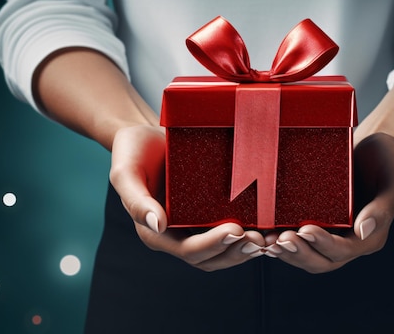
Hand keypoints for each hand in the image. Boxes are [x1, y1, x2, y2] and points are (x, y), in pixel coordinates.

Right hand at [109, 125, 265, 271]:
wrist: (144, 136)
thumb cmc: (131, 152)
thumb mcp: (125, 172)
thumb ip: (136, 200)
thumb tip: (158, 224)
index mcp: (155, 232)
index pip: (188, 250)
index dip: (213, 245)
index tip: (236, 230)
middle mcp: (175, 235)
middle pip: (210, 259)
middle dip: (236, 252)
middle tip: (260, 239)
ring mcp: (192, 227)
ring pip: (222, 253)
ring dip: (245, 250)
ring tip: (268, 238)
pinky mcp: (207, 214)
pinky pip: (228, 233)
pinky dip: (246, 236)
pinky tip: (266, 228)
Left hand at [267, 132, 393, 272]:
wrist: (375, 145)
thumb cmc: (387, 160)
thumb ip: (382, 208)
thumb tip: (363, 231)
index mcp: (370, 236)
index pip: (344, 250)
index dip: (322, 244)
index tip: (305, 229)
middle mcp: (349, 240)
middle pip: (321, 261)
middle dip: (299, 254)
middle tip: (280, 240)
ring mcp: (331, 233)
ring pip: (306, 255)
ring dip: (286, 252)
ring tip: (267, 242)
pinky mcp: (317, 222)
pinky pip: (298, 239)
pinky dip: (281, 241)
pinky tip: (264, 234)